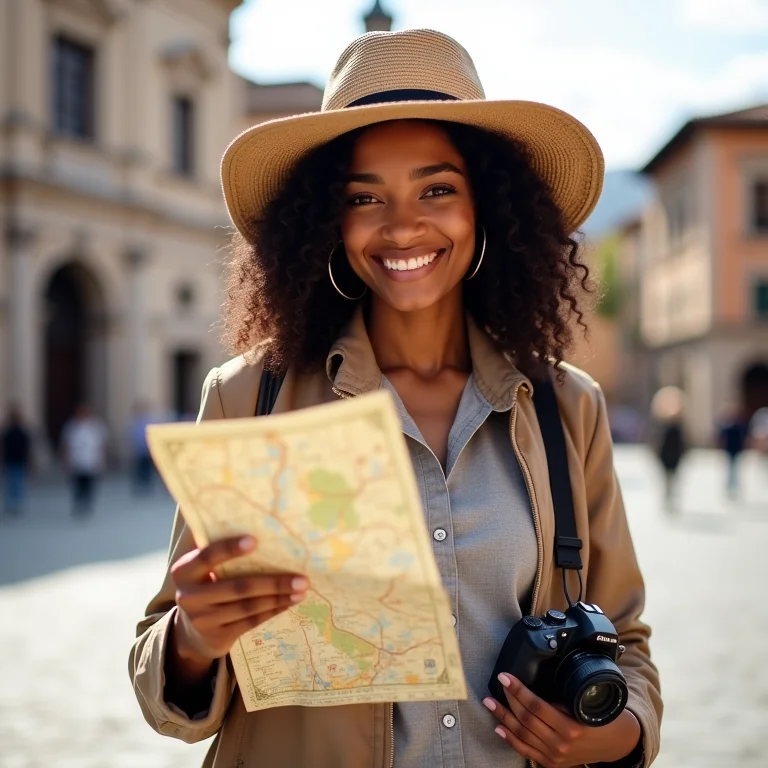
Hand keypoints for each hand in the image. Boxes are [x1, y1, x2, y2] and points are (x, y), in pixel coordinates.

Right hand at [170, 535, 309, 660]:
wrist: (192, 633)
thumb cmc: (205, 585)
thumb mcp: (199, 568)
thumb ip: (213, 546)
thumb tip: (241, 513)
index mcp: (183, 572)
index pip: (206, 557)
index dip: (229, 549)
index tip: (255, 540)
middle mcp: (189, 597)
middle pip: (237, 587)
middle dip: (273, 582)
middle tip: (301, 577)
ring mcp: (203, 620)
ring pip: (248, 606)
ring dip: (278, 597)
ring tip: (301, 589)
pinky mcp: (218, 637)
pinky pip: (251, 621)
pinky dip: (273, 610)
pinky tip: (289, 602)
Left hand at [483, 673, 640, 767]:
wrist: (614, 744)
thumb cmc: (600, 717)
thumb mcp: (584, 703)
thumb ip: (561, 697)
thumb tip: (535, 679)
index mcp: (571, 727)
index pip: (536, 706)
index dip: (518, 690)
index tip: (506, 677)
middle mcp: (561, 744)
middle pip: (526, 719)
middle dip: (508, 700)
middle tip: (497, 685)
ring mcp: (555, 756)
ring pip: (522, 735)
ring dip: (503, 717)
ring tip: (489, 703)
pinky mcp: (551, 763)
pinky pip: (525, 751)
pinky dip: (510, 739)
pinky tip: (498, 728)